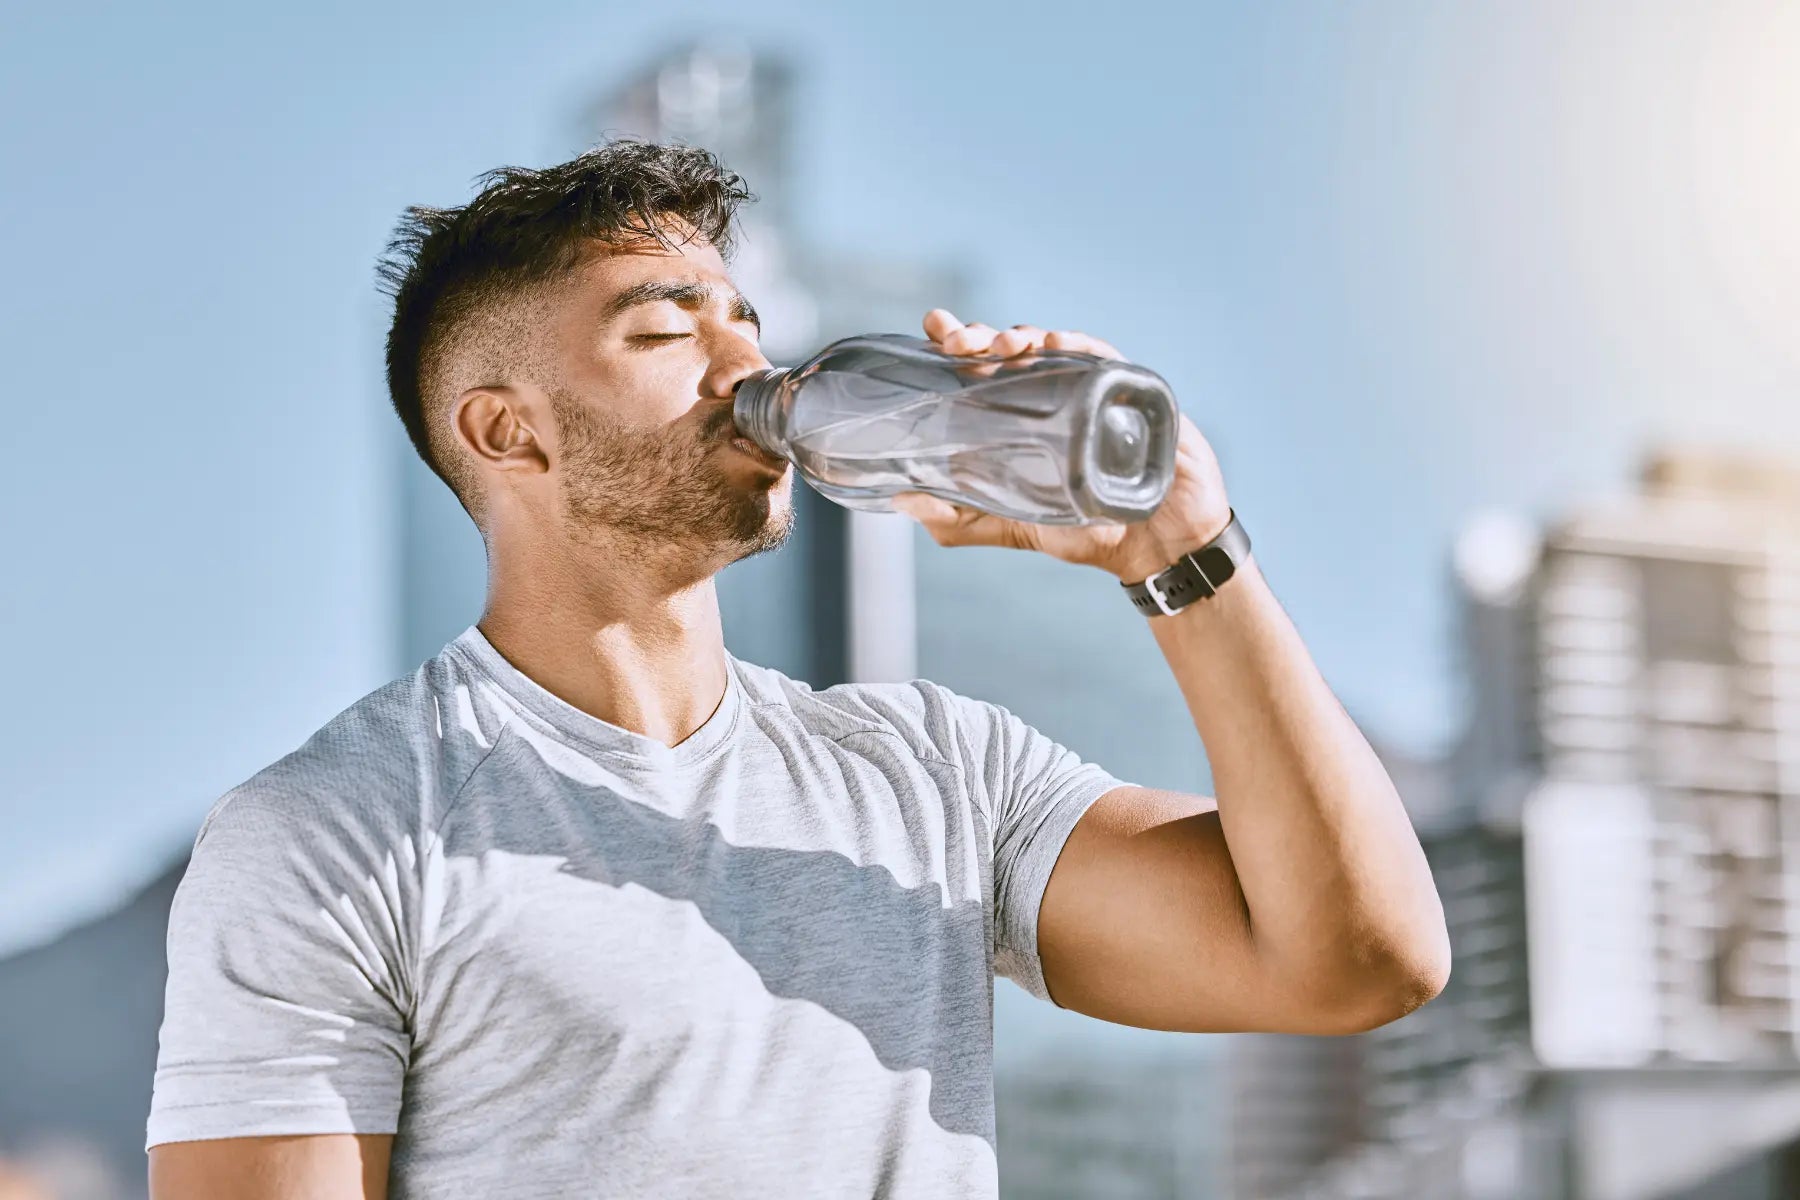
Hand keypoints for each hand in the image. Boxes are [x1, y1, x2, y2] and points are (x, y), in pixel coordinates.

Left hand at [890, 309, 1233, 582]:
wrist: (1155, 546)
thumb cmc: (1086, 531)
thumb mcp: (1011, 526)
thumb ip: (958, 517)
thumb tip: (901, 498)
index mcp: (1020, 416)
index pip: (980, 369)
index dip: (955, 343)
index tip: (931, 328)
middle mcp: (1053, 394)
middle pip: (1008, 349)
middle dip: (978, 335)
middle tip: (956, 338)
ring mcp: (1092, 388)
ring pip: (1050, 345)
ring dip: (1021, 336)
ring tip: (1001, 345)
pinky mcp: (1132, 392)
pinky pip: (1102, 358)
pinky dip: (1077, 346)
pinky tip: (1054, 344)